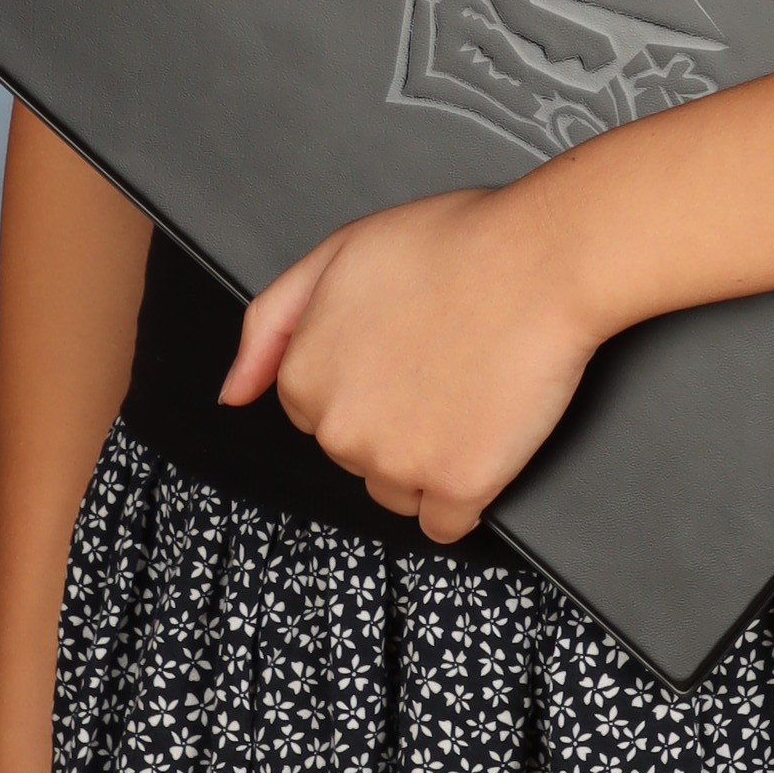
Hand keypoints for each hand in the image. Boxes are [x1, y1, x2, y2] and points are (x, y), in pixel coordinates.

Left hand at [220, 184, 595, 538]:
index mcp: (304, 376)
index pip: (316, 412)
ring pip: (397, 492)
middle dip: (392, 421)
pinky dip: (465, 496)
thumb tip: (234, 393)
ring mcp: (397, 464)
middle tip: (440, 362)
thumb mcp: (336, 255)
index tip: (400, 352)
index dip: (364, 381)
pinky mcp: (457, 487)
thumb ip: (270, 325)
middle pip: (355, 455)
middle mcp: (339, 430)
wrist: (539, 262)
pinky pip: (446, 525)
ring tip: (466, 394)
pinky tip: (483, 442)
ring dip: (427, 462)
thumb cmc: (452, 246)